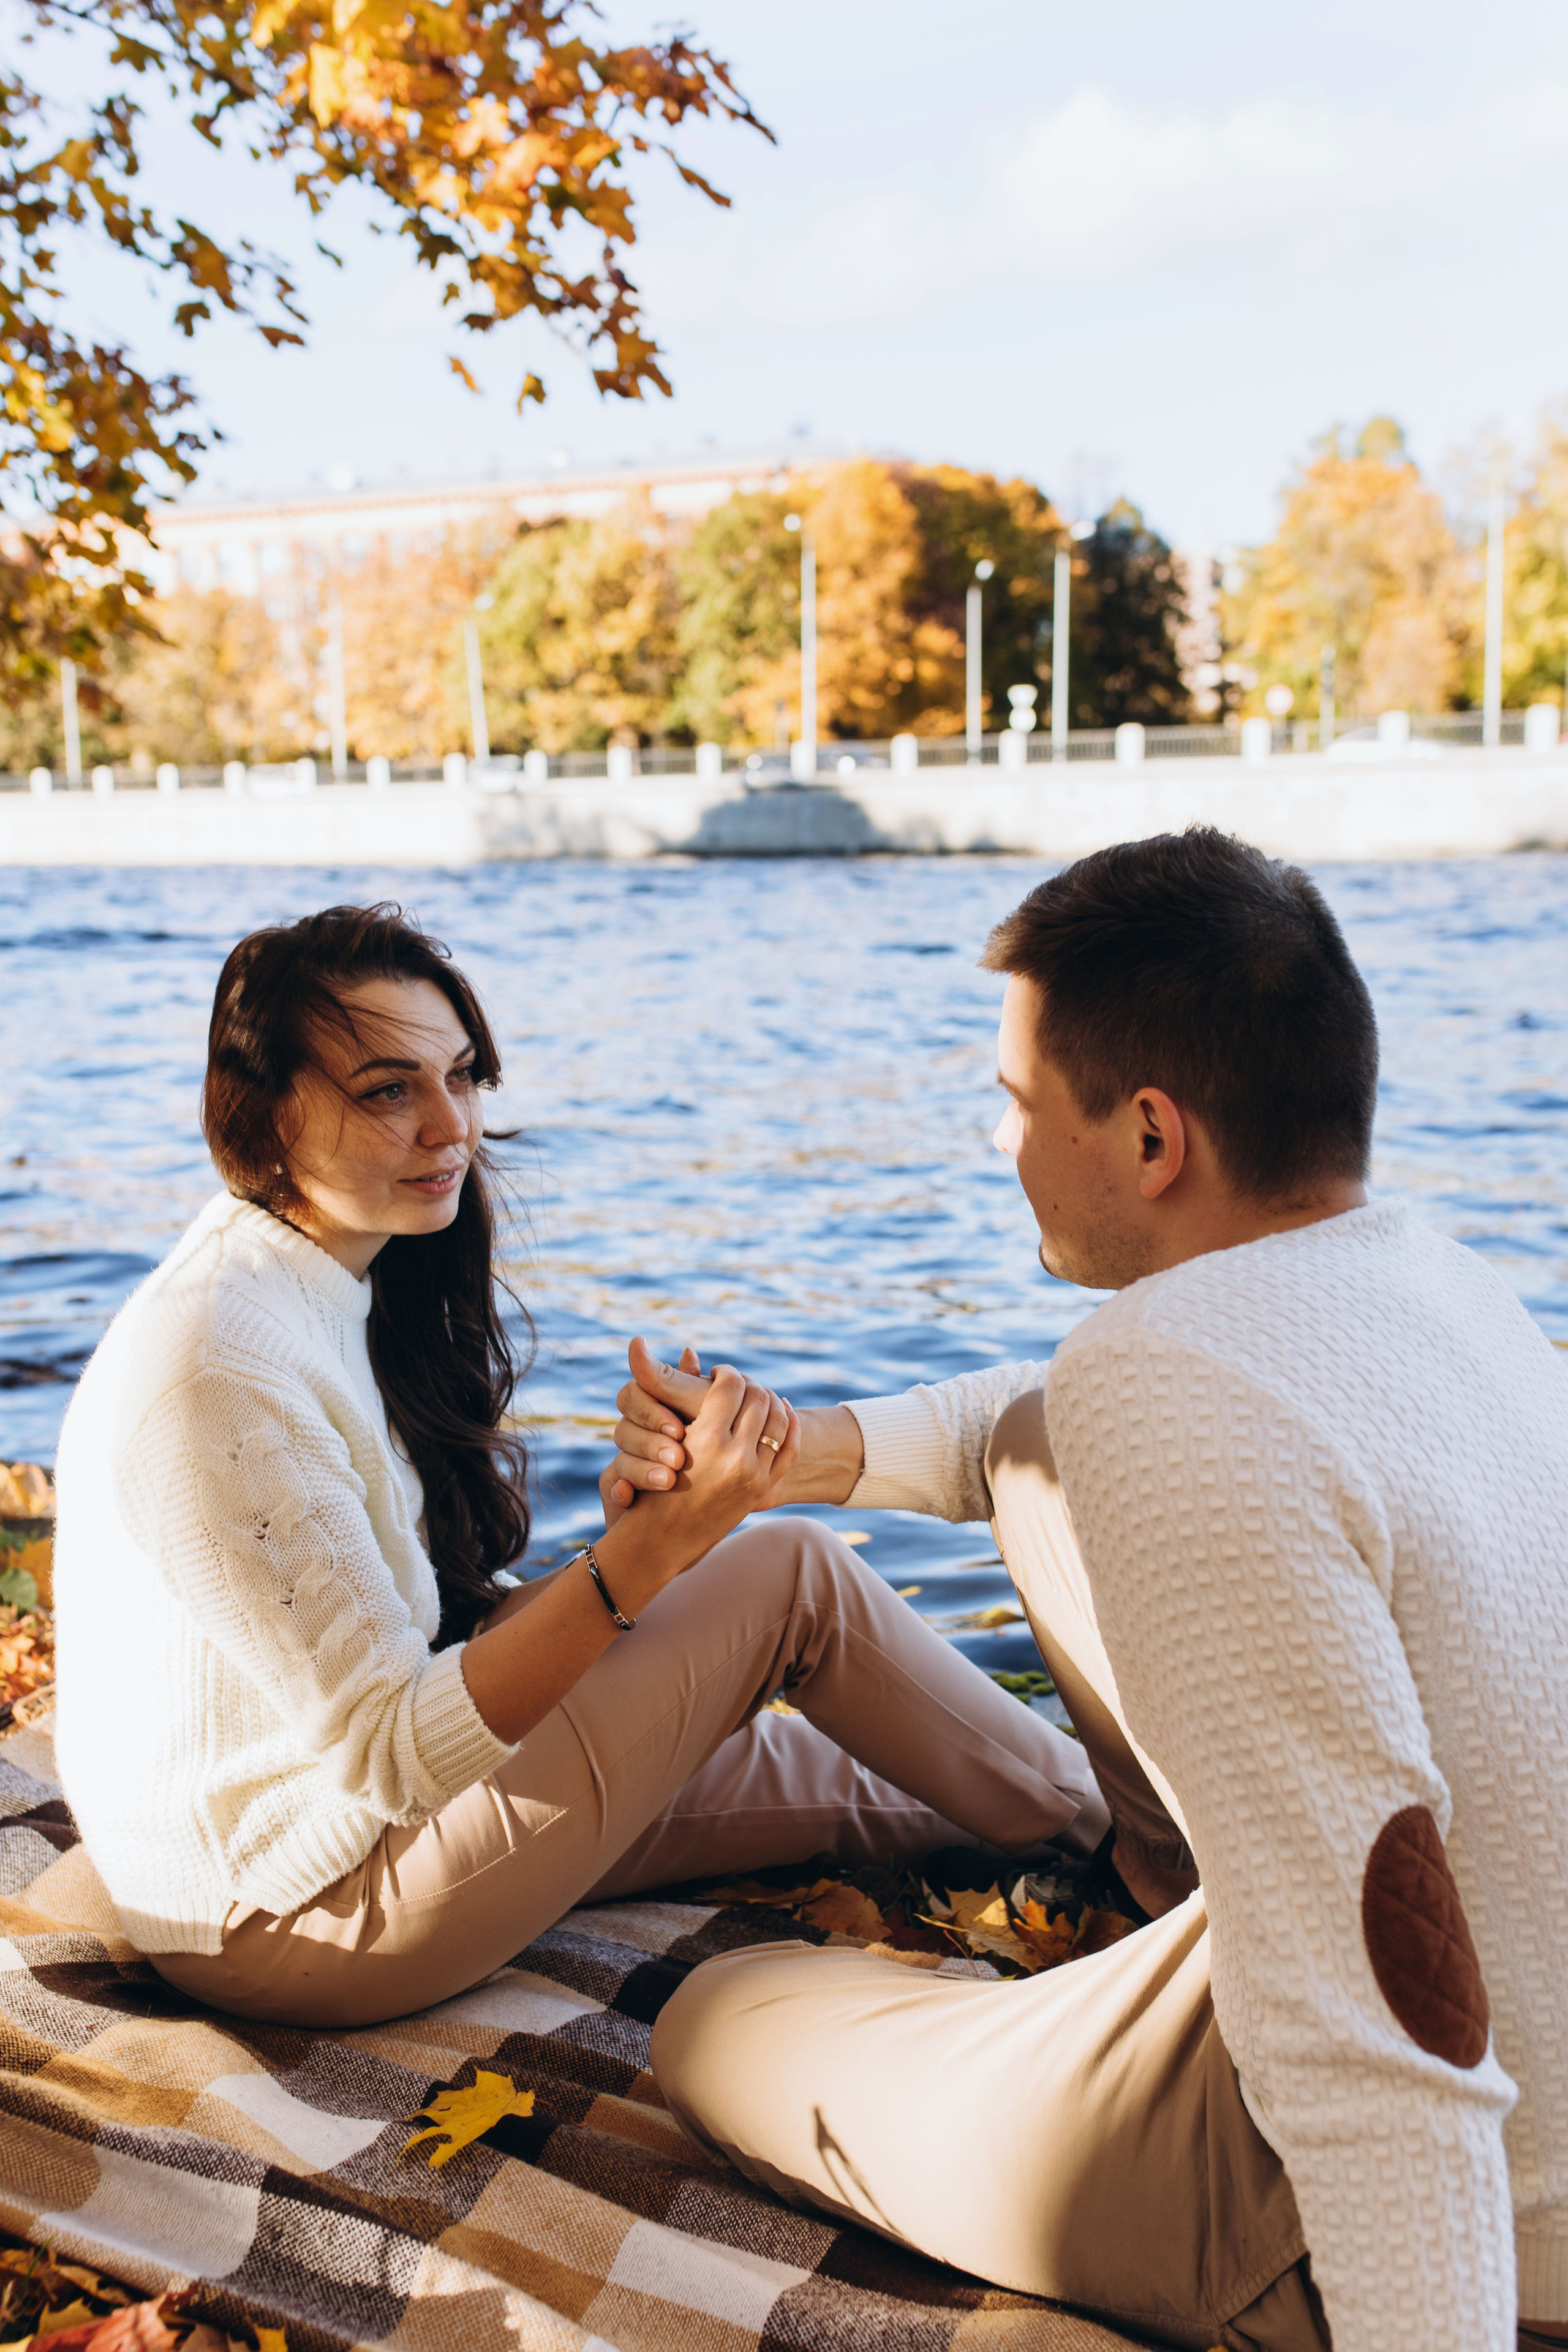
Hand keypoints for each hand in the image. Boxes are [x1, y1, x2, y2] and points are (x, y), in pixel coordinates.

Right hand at [602, 1333, 866, 1522]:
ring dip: (770, 1401)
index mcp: (707, 1440)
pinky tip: (780, 1413)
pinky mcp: (764, 1489)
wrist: (661, 1540)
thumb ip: (658, 1387)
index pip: (731, 1384)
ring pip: (779, 1419)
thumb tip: (638, 1341)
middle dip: (749, 1386)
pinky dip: (789, 1425)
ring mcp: (755, 1476)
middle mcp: (735, 1458)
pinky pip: (790, 1446)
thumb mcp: (653, 1436)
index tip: (718, 1375)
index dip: (725, 1374)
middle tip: (739, 1384)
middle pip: (759, 1398)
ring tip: (756, 1397)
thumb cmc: (647, 1485)